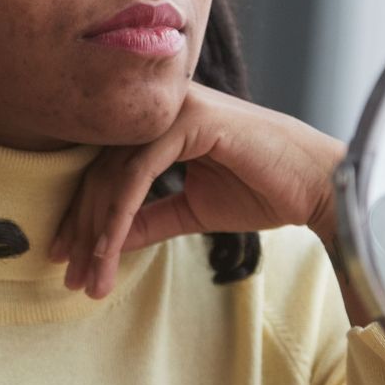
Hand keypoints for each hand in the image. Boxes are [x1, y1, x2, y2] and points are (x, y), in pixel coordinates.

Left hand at [48, 83, 347, 297]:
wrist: (318, 187)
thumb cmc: (262, 191)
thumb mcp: (190, 212)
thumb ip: (146, 220)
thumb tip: (102, 242)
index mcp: (159, 123)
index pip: (105, 169)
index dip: (82, 217)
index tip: (66, 261)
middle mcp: (161, 108)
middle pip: (100, 170)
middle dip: (82, 230)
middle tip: (69, 276)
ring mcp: (174, 107)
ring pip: (114, 173)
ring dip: (97, 231)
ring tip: (90, 276)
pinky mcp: (190, 118)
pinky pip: (139, 172)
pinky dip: (119, 215)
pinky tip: (108, 250)